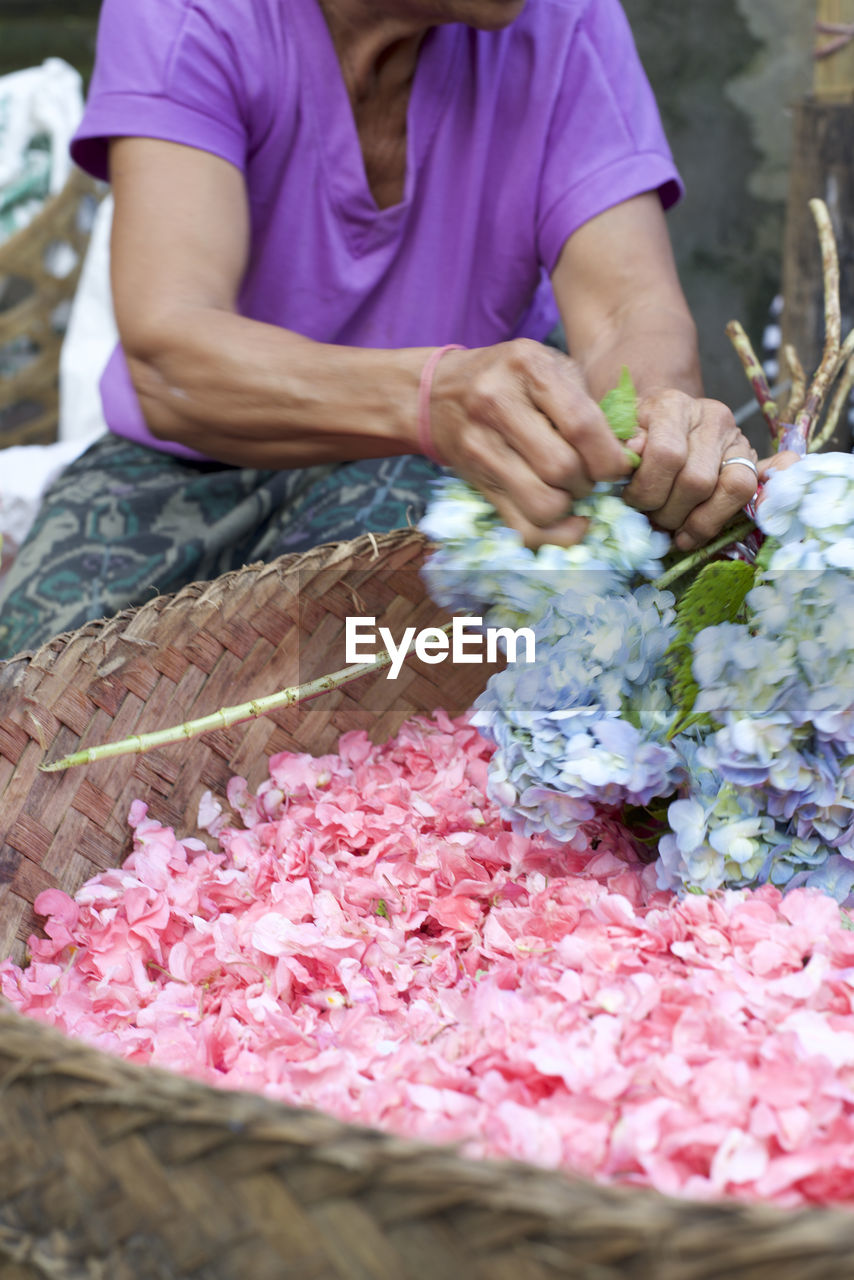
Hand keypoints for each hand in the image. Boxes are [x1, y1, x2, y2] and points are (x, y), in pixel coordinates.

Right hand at [430, 339, 630, 545]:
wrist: (437, 393)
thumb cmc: (512, 379)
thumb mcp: (551, 369)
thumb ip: (593, 404)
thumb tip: (636, 452)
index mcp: (528, 368)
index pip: (581, 425)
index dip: (611, 456)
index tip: (619, 466)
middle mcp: (497, 404)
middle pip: (562, 468)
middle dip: (590, 482)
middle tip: (591, 475)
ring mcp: (481, 446)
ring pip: (543, 503)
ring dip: (570, 507)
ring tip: (572, 491)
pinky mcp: (477, 482)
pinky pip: (522, 527)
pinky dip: (553, 536)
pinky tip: (566, 520)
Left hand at [620, 389, 758, 548]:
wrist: (669, 424)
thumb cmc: (640, 434)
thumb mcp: (621, 437)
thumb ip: (621, 446)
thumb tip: (632, 453)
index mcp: (672, 406)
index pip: (666, 454)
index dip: (646, 488)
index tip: (630, 498)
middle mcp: (710, 417)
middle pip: (694, 480)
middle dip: (665, 510)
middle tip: (648, 515)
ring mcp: (735, 438)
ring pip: (718, 491)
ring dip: (686, 520)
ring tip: (666, 523)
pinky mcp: (750, 460)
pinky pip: (740, 495)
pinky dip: (710, 523)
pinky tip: (687, 535)